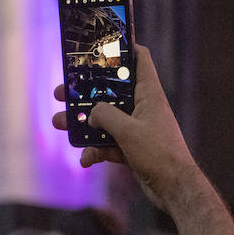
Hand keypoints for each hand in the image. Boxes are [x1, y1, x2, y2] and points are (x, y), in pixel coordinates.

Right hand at [52, 45, 199, 210]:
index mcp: (149, 94)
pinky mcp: (133, 148)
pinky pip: (109, 144)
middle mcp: (144, 107)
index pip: (140, 59)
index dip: (123, 48)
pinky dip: (96, 150)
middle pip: (111, 92)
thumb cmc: (159, 154)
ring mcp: (138, 128)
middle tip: (61, 92)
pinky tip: (85, 160)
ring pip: (105, 120)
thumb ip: (105, 116)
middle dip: (85, 93)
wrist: (174, 190)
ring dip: (83, 123)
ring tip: (59, 123)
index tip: (100, 44)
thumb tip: (91, 114)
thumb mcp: (127, 131)